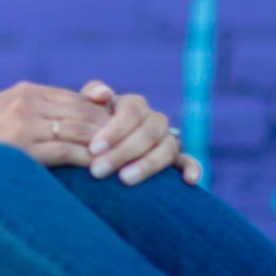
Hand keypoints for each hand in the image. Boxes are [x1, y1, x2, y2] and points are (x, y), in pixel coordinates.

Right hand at [0, 81, 115, 166]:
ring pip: (79, 130)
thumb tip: (87, 113)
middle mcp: (25, 100)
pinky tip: (103, 171)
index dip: (100, 116)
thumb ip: (44, 114)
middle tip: (134, 147)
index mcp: (25, 92)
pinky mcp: (23, 142)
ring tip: (124, 160)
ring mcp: (23, 119)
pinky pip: (67, 150)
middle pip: (82, 112)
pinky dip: (88, 160)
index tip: (123, 133)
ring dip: (105, 146)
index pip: (75, 100)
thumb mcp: (10, 121)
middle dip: (109, 130)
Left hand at [77, 81, 199, 185]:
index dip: (114, 129)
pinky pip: (188, 161)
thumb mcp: (84, 111)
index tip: (93, 149)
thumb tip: (103, 94)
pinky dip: (192, 168)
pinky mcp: (176, 160)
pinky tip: (189, 181)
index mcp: (133, 105)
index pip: (131, 111)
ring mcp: (166, 139)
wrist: (94, 149)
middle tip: (97, 170)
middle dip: (123, 152)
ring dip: (148, 164)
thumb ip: (90, 97)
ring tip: (124, 179)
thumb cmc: (87, 128)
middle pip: (149, 131)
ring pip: (168, 147)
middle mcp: (153, 120)